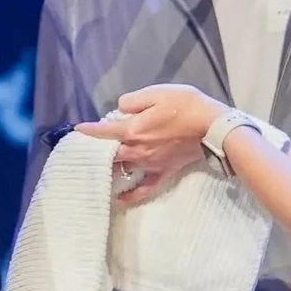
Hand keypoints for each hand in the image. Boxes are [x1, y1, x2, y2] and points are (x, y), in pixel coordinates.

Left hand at [77, 83, 222, 201]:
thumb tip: (120, 108)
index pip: (104, 132)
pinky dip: (131, 195)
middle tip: (86, 150)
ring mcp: (150, 164)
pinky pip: (144, 188)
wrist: (213, 127)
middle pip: (109, 154)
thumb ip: (134, 100)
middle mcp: (138, 150)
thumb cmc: (186, 106)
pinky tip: (120, 198)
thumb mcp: (157, 92)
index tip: (77, 130)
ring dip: (109, 168)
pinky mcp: (164, 172)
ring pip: (123, 170)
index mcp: (133, 130)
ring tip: (98, 167)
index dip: (89, 131)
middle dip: (96, 152)